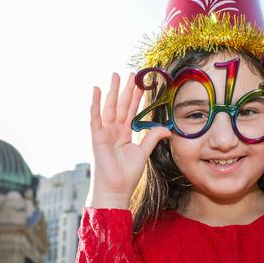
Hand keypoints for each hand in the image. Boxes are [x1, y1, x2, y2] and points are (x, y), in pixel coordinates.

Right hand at [87, 72, 171, 208]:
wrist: (115, 189)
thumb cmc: (127, 175)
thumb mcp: (143, 152)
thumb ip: (152, 138)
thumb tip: (168, 129)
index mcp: (125, 133)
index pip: (133, 110)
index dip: (138, 97)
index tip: (143, 83)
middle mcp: (115, 130)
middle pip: (122, 105)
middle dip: (127, 89)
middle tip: (131, 73)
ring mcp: (105, 132)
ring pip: (110, 106)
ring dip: (113, 91)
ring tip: (115, 75)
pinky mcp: (97, 136)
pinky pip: (95, 117)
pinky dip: (95, 103)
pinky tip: (96, 90)